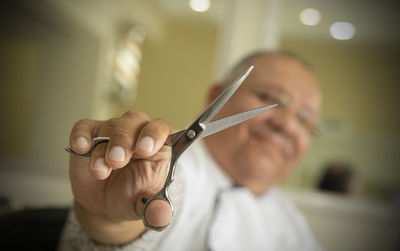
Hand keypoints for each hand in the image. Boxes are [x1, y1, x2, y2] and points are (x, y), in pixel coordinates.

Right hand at [68, 110, 173, 243]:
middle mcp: (137, 133)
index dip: (155, 134)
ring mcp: (113, 132)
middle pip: (134, 122)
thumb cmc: (130, 197)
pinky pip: (84, 127)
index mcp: (158, 146)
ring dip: (102, 149)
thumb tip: (160, 216)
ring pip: (110, 127)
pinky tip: (81, 148)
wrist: (105, 204)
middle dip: (124, 141)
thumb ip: (155, 209)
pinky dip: (81, 135)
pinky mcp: (90, 136)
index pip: (162, 128)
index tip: (145, 149)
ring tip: (100, 172)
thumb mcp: (144, 206)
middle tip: (116, 161)